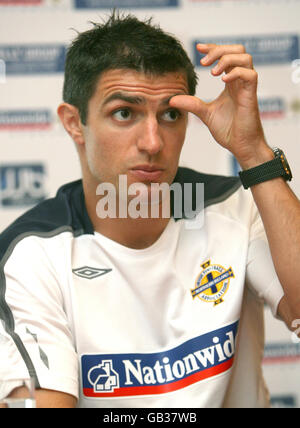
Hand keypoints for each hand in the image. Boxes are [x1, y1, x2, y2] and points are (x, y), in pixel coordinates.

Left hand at [170, 43, 272, 167]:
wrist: (241, 146)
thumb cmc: (228, 130)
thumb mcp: (205, 114)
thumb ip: (191, 104)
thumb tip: (171, 99)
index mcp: (231, 83)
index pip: (225, 55)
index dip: (213, 48)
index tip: (198, 49)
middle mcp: (240, 81)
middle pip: (238, 50)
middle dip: (219, 50)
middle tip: (204, 62)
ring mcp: (247, 87)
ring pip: (245, 57)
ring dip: (227, 59)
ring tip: (213, 73)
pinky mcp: (251, 95)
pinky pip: (250, 74)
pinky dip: (236, 73)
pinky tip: (223, 81)